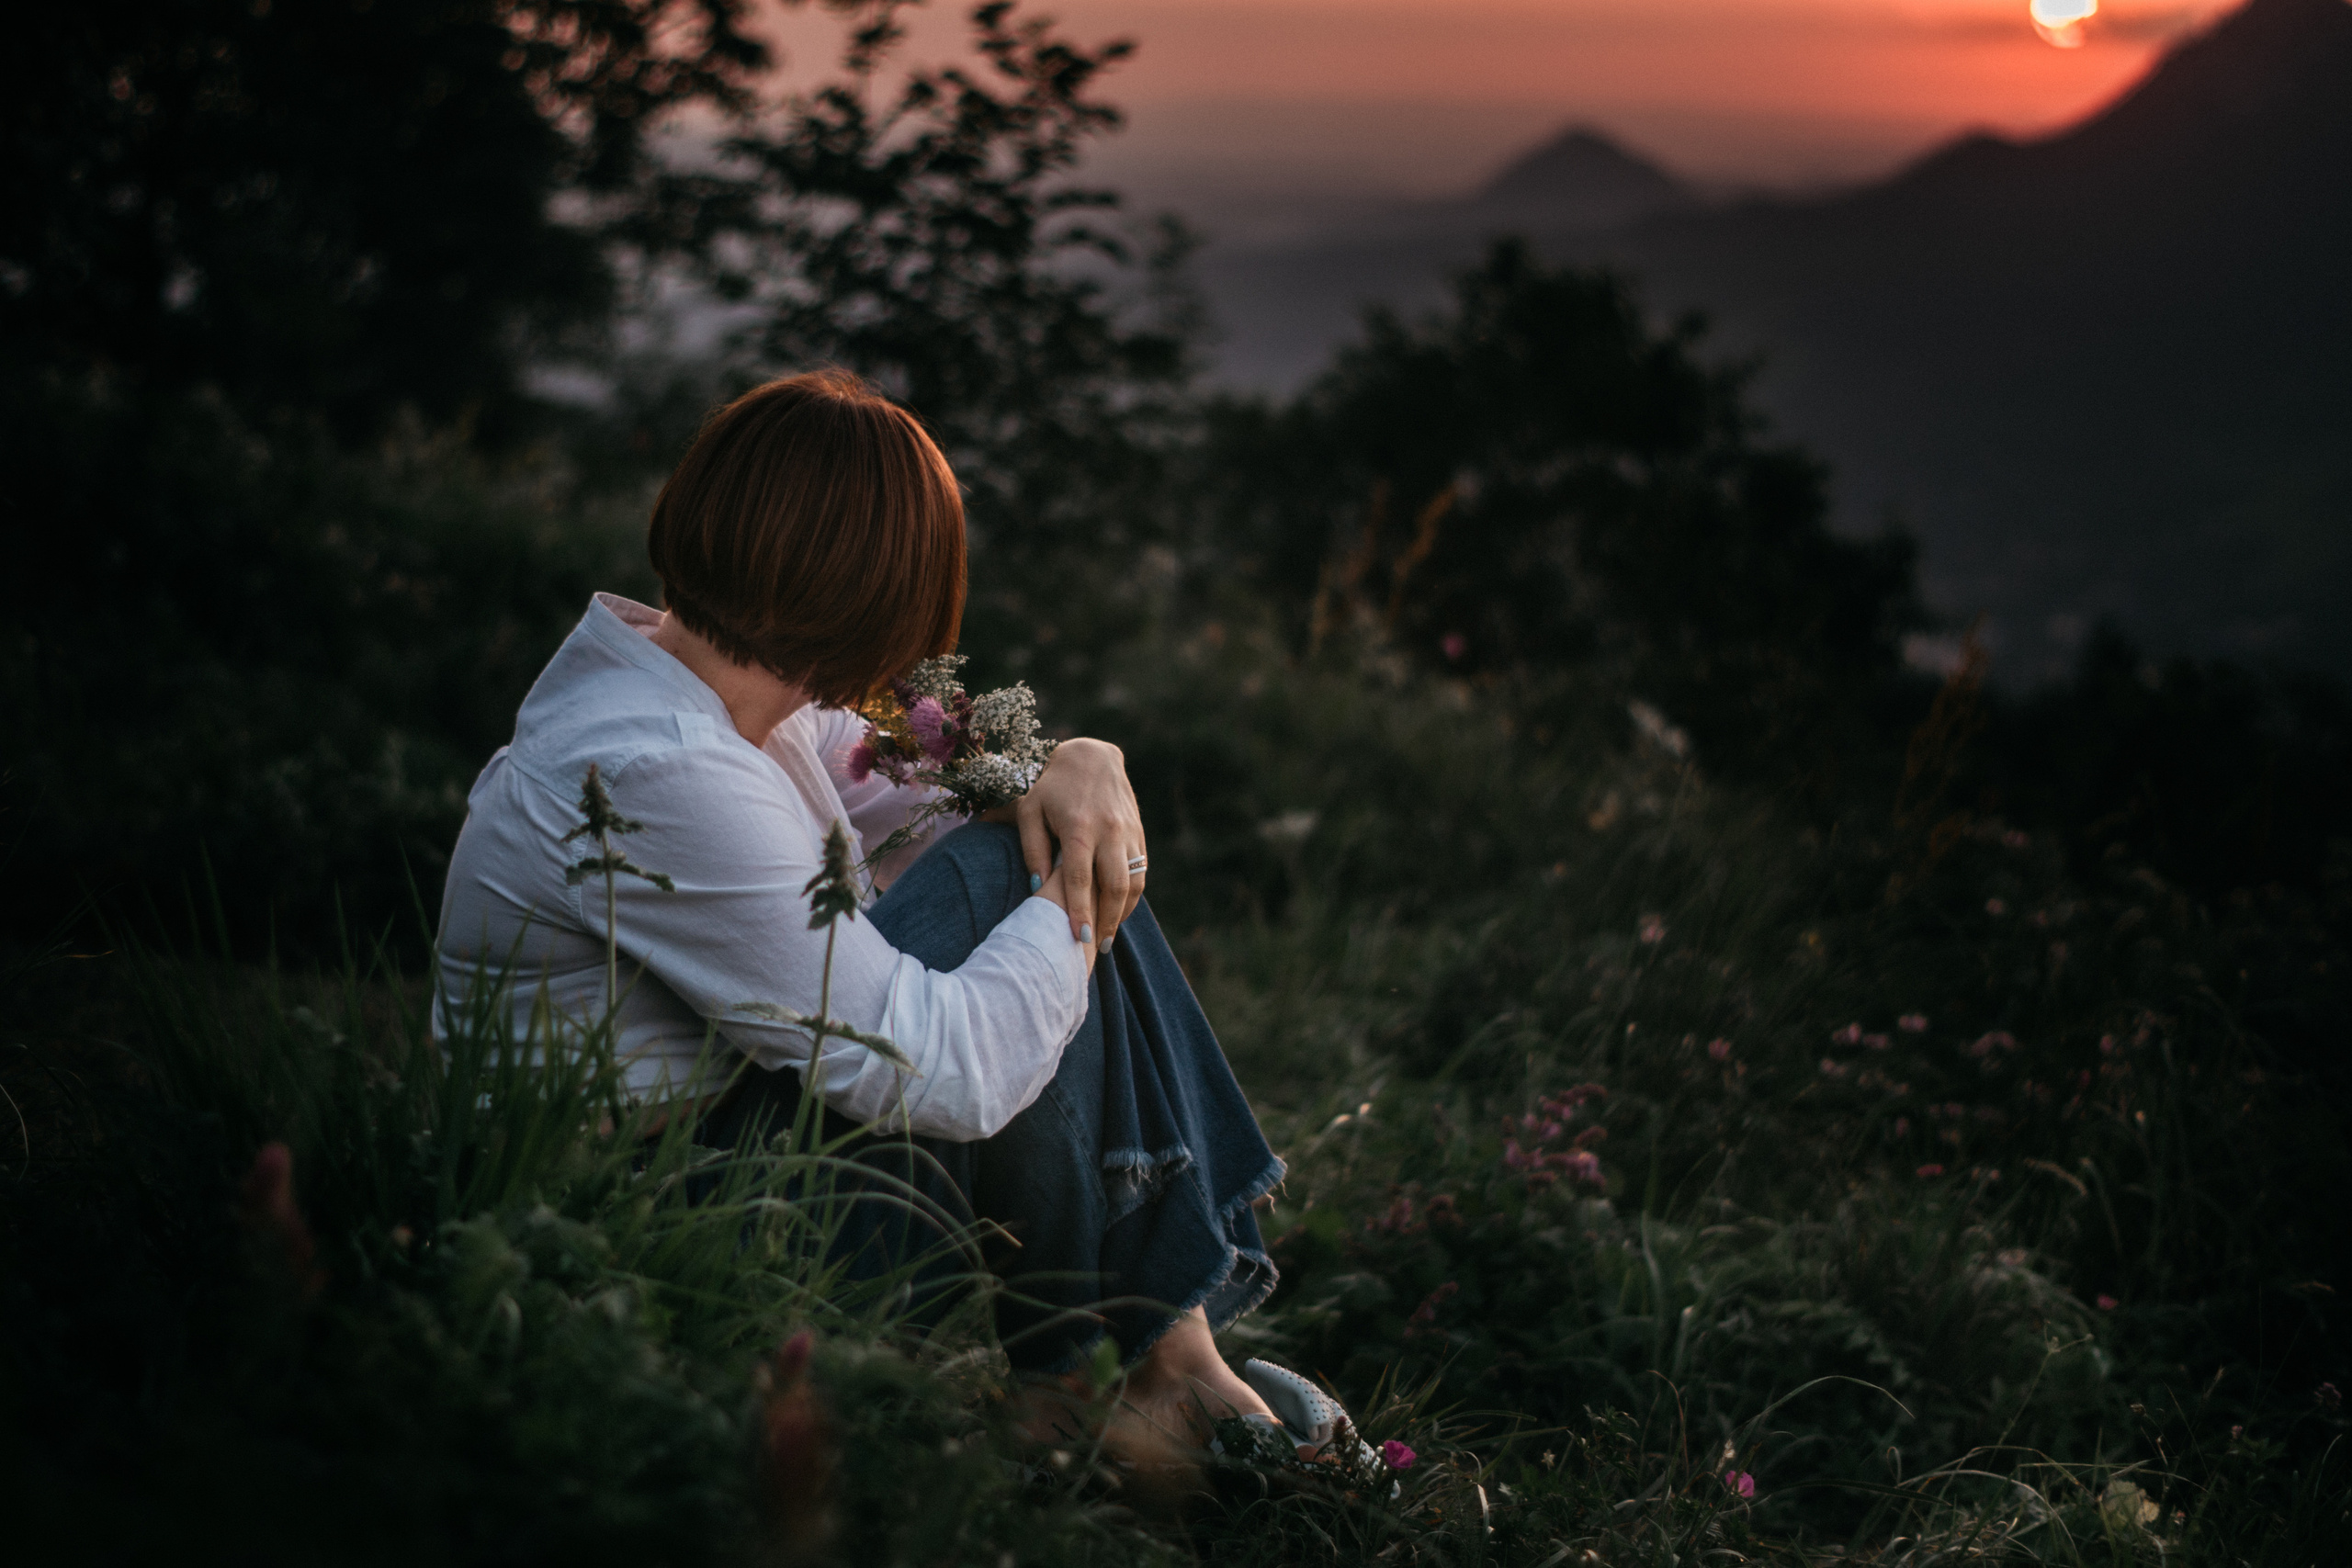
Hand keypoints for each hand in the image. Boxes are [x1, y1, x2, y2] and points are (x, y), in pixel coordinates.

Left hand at [1015, 738, 1144, 953]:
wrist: (1091, 756)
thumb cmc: (1051, 787)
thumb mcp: (1030, 810)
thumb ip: (1032, 849)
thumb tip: (1038, 889)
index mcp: (1078, 827)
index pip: (1080, 879)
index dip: (1080, 911)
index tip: (1079, 940)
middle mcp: (1108, 830)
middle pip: (1114, 885)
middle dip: (1108, 920)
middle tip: (1099, 949)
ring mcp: (1128, 832)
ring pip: (1134, 881)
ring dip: (1124, 912)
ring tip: (1110, 936)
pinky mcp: (1139, 833)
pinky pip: (1141, 870)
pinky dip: (1133, 895)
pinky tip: (1119, 912)